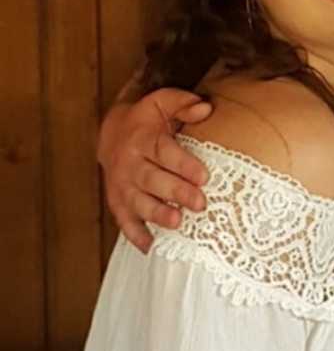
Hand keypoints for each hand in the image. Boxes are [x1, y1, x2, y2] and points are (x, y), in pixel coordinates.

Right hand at [98, 88, 211, 251]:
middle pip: (152, 179)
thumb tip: (205, 108)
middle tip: (200, 204)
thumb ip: (183, 103)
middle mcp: (130, 163)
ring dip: (156, 214)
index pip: (163, 151)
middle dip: (176, 192)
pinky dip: (135, 236)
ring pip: (137, 202)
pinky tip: (151, 248)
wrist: (111, 134)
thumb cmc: (147, 121)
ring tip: (177, 223)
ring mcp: (122, 185)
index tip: (203, 176)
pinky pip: (124, 221)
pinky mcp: (117, 203)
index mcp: (143, 138)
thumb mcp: (162, 103)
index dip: (183, 164)